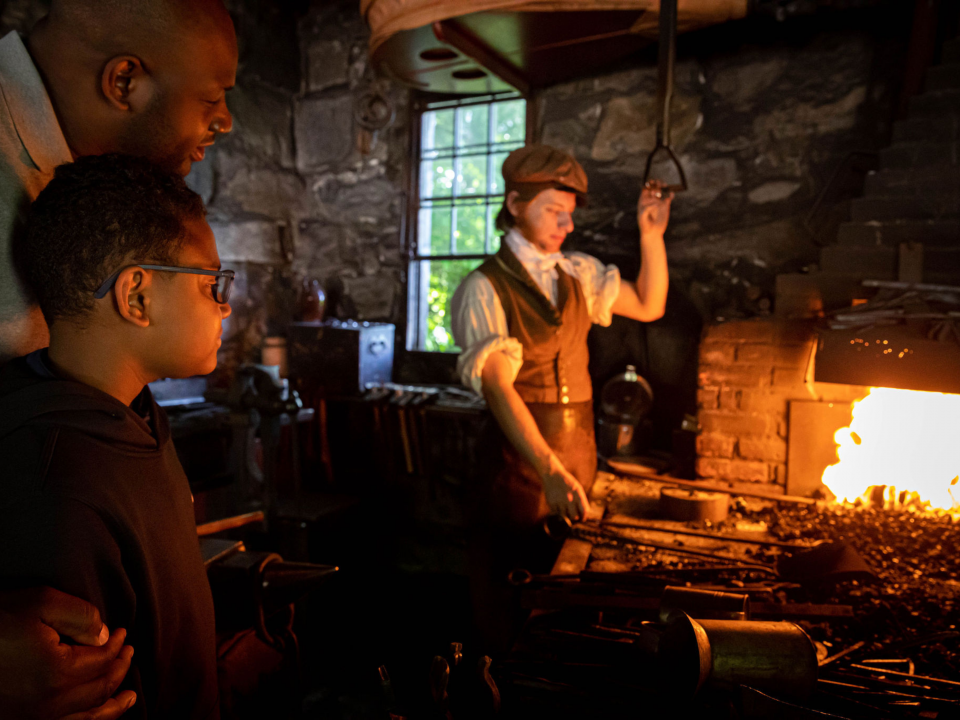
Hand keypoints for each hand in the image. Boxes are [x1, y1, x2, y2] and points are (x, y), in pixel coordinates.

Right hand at [0, 588, 135, 718]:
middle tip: (129, 655)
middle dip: (120, 670)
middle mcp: (50, 702)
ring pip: (88, 718)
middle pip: (100, 689)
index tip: (123, 633)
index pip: (103, 660)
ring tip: (130, 697)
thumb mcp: (39, 603)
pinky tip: (98, 717)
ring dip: (113, 706)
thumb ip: (80, 616)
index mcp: (58, 671)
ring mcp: (35, 719)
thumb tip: (105, 635)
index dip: (118, 645)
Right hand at [541, 458, 589, 521]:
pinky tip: (558, 504)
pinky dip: (557, 511)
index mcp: (578, 494)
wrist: (552, 474)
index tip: (582, 519)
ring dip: (565, 514)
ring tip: (564, 507)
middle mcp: (569, 498)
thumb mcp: (577, 487)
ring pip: (564, 516)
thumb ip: (581, 500)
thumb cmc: (567, 482)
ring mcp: (560, 501)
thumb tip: (584, 514)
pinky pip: (556, 513)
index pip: (584, 511)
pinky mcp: (551, 503)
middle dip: (574, 517)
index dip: (584, 517)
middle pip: (574, 516)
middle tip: (573, 515)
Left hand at [638, 180, 673, 236]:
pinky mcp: (665, 205)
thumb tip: (656, 203)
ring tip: (665, 185)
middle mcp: (650, 199)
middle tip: (659, 183)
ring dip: (663, 186)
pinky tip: (671, 194)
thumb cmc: (644, 225)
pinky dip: (670, 194)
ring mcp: (658, 201)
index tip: (651, 183)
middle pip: (654, 187)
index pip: (645, 188)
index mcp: (643, 200)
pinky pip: (668, 197)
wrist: (652, 233)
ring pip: (662, 190)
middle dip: (656, 183)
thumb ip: (647, 209)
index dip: (648, 184)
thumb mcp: (642, 217)